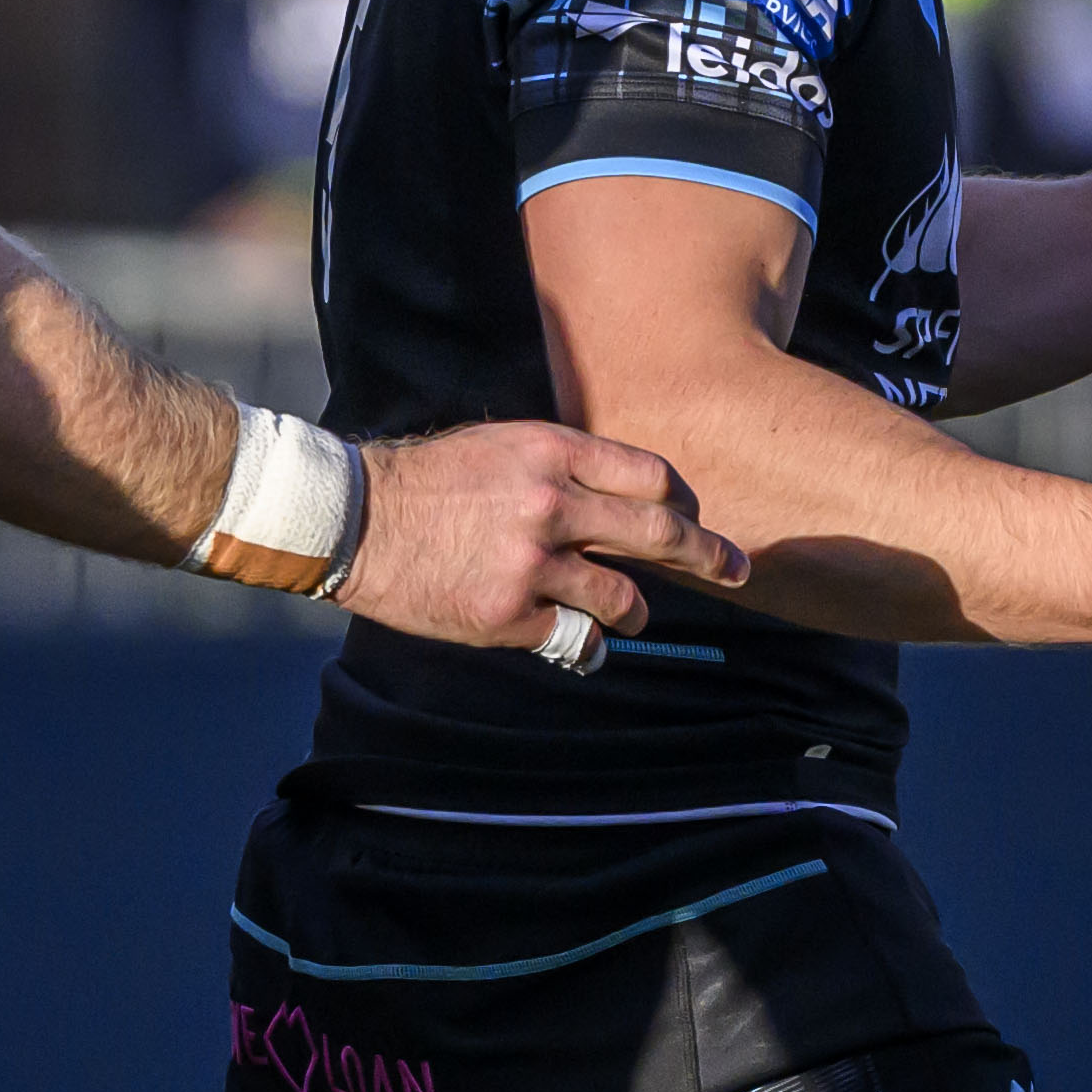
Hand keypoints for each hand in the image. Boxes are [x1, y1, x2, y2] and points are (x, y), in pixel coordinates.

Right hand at [333, 421, 750, 652]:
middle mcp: (551, 505)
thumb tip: (620, 493)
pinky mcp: (509, 616)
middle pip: (659, 535)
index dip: (682, 501)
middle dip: (708, 556)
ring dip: (633, 610)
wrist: (355, 520)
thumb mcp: (500, 445)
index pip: (649, 476)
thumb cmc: (426, 481)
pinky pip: (577, 641)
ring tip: (626, 613)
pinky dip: (584, 646)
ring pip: (623, 598)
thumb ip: (560, 464)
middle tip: (736, 569)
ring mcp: (532, 564)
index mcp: (551, 453)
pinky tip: (576, 644)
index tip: (695, 517)